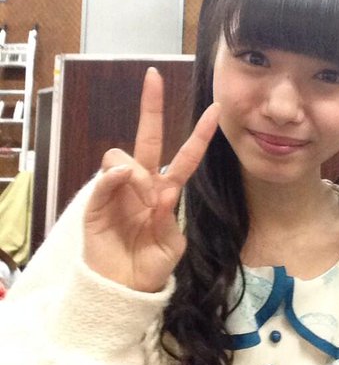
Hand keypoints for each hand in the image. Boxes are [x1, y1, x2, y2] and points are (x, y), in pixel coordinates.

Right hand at [84, 67, 218, 292]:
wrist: (122, 287)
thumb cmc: (150, 265)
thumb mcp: (171, 245)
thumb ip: (169, 219)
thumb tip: (159, 193)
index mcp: (166, 191)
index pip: (185, 156)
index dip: (200, 133)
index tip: (216, 108)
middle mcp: (142, 183)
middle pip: (147, 137)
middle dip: (151, 106)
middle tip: (153, 77)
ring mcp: (118, 189)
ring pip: (123, 155)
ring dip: (138, 173)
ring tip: (143, 202)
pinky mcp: (96, 201)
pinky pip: (105, 177)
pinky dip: (115, 176)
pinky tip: (124, 183)